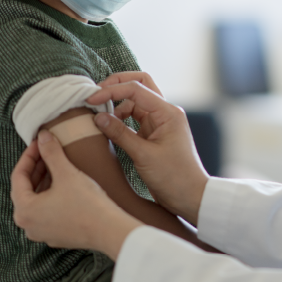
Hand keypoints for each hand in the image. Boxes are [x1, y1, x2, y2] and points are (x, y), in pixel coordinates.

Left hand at [10, 131, 140, 259]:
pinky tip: (65, 185)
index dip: (29, 156)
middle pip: (26, 189)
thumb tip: (42, 136)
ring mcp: (42, 232)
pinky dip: (52, 196)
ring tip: (56, 165)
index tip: (39, 143)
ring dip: (44, 182)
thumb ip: (51, 152)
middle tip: (47, 151)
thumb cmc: (86, 204)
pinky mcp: (56, 235)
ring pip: (37, 201)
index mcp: (24, 210)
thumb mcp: (66, 173)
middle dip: (36, 168)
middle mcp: (28, 225)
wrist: (109, 230)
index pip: (18, 176)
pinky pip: (47, 212)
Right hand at [85, 80, 208, 225]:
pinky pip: (135, 118)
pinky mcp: (155, 134)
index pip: (136, 89)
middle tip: (95, 93)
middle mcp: (165, 113)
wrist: (190, 197)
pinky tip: (109, 127)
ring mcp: (160, 123)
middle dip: (117, 85)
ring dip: (117, 104)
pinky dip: (121, 118)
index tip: (91, 99)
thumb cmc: (174, 177)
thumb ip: (120, 134)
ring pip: (136, 102)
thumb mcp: (143, 155)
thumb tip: (98, 117)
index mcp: (168, 113)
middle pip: (140, 85)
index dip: (111, 90)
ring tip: (99, 115)